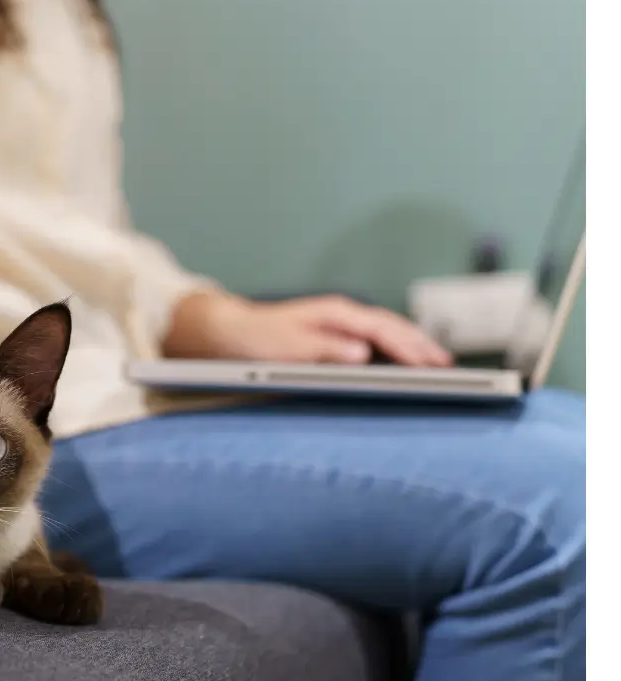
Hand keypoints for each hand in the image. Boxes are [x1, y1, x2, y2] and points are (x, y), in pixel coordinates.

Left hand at [164, 291, 451, 366]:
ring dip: (413, 347)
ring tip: (438, 367)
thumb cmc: (257, 339)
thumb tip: (362, 353)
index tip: (429, 364)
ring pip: (387, 333)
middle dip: (421, 345)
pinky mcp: (336, 337)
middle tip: (448, 367)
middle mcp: (342, 315)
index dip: (407, 346)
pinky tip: (405, 366)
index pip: (381, 329)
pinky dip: (395, 351)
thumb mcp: (286, 347)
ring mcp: (341, 325)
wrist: (231, 332)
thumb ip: (324, 349)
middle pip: (392, 328)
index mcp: (334, 313)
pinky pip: (375, 342)